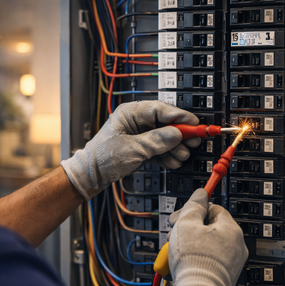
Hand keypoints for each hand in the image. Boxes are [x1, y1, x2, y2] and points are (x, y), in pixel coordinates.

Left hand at [61, 101, 199, 199]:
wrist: (90, 176)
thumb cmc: (102, 158)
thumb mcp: (133, 149)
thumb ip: (157, 141)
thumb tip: (176, 134)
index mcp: (130, 113)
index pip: (160, 109)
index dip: (179, 116)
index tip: (194, 123)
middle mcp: (135, 121)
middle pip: (165, 123)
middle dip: (180, 134)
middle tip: (194, 140)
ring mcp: (138, 135)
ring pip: (163, 137)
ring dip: (175, 147)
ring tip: (183, 155)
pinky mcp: (140, 147)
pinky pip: (158, 148)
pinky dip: (167, 155)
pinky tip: (174, 161)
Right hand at [168, 189, 247, 285]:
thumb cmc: (194, 261)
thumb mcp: (187, 224)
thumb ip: (194, 205)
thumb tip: (200, 194)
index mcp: (231, 229)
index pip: (214, 208)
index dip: (194, 209)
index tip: (182, 214)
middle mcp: (237, 245)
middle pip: (210, 227)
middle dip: (189, 228)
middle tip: (174, 232)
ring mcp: (232, 262)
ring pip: (207, 244)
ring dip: (190, 243)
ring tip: (174, 251)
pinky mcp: (225, 276)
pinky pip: (209, 259)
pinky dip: (196, 258)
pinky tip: (183, 263)